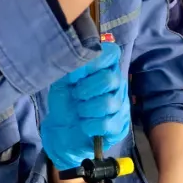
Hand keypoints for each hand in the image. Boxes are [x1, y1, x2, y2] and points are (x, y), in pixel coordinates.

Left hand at [41, 42, 129, 170]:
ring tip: (79, 111)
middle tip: (76, 95)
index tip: (77, 74)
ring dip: (85, 109)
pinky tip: (84, 125)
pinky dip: (89, 125)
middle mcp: (118, 83)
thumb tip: (79, 63)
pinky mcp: (121, 125)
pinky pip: (107, 124)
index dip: (94, 62)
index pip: (111, 53)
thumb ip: (70, 68)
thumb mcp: (61, 80)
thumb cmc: (65, 100)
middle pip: (109, 79)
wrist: (62, 128)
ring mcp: (121, 104)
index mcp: (105, 67)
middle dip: (86, 89)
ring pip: (108, 103)